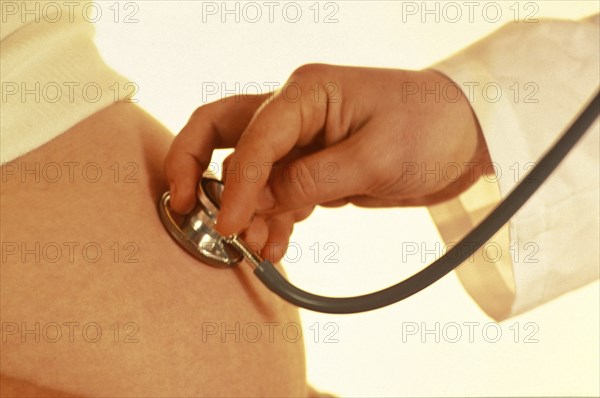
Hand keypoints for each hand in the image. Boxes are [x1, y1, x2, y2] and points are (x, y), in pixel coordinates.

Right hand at [164, 64, 490, 261]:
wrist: (466, 137)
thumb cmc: (430, 128)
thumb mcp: (376, 157)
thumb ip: (314, 180)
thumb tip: (262, 201)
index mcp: (307, 93)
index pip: (254, 139)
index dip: (237, 185)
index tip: (228, 225)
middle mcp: (296, 111)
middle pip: (221, 129)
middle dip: (193, 165)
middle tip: (181, 206)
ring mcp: (302, 139)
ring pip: (248, 169)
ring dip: (244, 207)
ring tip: (255, 247)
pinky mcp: (314, 165)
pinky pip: (278, 190)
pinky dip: (272, 217)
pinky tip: (276, 245)